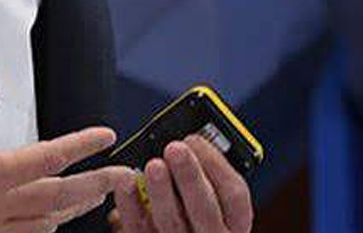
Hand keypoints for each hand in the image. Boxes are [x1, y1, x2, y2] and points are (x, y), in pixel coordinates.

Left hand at [109, 135, 251, 232]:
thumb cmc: (196, 215)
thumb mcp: (217, 199)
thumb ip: (209, 177)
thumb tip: (188, 142)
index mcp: (232, 222)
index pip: (235, 196)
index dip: (216, 164)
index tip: (195, 139)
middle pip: (205, 211)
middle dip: (190, 177)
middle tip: (174, 149)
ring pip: (172, 222)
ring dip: (162, 192)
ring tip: (153, 165)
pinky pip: (139, 229)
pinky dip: (131, 205)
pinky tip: (127, 182)